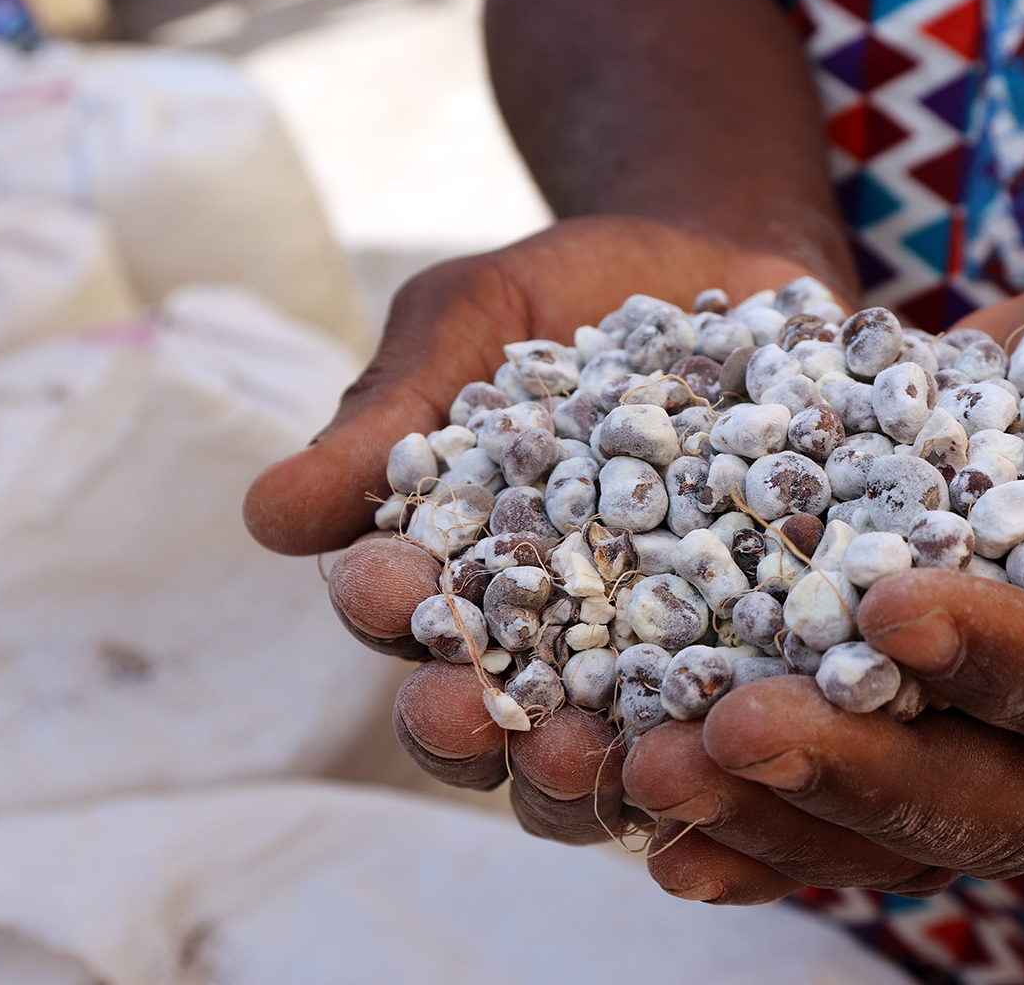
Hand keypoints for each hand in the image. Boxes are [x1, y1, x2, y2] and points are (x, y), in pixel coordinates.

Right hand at [244, 215, 835, 842]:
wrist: (717, 260)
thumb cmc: (567, 292)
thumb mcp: (470, 322)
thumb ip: (390, 414)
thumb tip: (266, 515)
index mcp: (456, 570)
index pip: (403, 618)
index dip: (385, 614)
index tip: (380, 593)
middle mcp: (549, 631)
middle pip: (497, 716)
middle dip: (477, 726)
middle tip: (480, 718)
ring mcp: (654, 644)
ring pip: (612, 743)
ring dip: (600, 763)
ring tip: (614, 749)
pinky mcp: (757, 635)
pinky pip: (746, 695)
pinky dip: (739, 716)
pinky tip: (752, 711)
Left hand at [622, 240, 1023, 900]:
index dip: (1014, 665)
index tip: (892, 608)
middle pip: (1005, 807)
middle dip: (864, 773)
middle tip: (734, 730)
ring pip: (907, 839)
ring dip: (778, 816)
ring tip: (657, 775)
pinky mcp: (933, 762)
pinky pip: (846, 823)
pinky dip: (756, 829)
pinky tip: (659, 832)